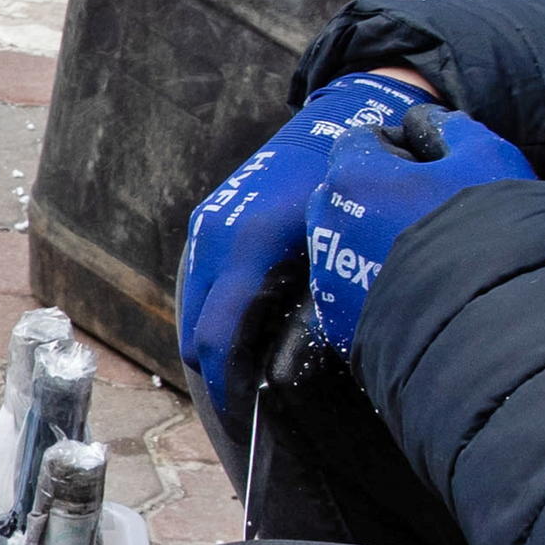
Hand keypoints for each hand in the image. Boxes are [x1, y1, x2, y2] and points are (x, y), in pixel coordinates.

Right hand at [178, 70, 430, 397]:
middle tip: (244, 409)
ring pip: (193, 308)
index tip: (241, 420)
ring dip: (212, 344)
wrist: (336, 123)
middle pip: (194, 333)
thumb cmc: (350, 188)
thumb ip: (317, 302)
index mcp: (249, 248)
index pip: (215, 339)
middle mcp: (216, 236)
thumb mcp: (338, 247)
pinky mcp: (207, 219)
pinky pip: (200, 282)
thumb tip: (301, 366)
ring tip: (242, 374)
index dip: (225, 389)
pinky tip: (243, 327)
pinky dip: (214, 311)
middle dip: (215, 375)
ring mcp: (206, 226)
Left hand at [302, 99, 534, 354]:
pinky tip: (419, 285)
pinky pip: (350, 287)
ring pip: (346, 239)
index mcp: (353, 177)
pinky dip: (374, 279)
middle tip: (430, 205)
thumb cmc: (491, 227)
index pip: (360, 141)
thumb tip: (424, 123)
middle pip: (346, 190)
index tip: (430, 163)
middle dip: (379, 189)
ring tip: (428, 249)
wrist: (493, 321)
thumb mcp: (486, 155)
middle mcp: (327, 225)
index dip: (397, 145)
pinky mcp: (339, 322)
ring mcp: (328, 278)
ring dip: (375, 235)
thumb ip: (449, 128)